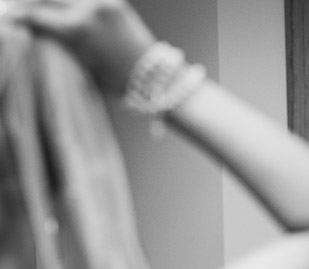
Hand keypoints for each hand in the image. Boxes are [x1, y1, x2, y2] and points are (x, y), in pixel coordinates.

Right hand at [6, 0, 156, 94]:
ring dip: (48, 0)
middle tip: (15, 8)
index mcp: (77, 30)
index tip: (9, 19)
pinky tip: (61, 5)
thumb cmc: (116, 81)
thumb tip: (38, 31)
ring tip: (37, 5)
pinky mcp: (114, 2)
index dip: (19, 17)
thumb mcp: (81, 65)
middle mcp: (88, 11)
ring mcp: (103, 3)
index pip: (36, 16)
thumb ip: (59, 44)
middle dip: (27, 2)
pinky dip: (70, 1)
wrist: (154, 78)